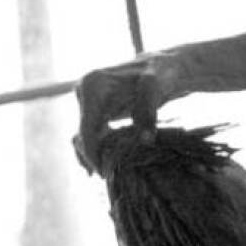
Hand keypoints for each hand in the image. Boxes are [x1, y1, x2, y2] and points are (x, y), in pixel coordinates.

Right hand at [73, 54, 177, 173]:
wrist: (162, 67)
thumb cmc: (159, 74)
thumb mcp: (155, 88)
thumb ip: (148, 111)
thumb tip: (145, 140)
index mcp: (92, 85)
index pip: (86, 128)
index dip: (93, 153)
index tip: (104, 173)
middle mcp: (84, 92)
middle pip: (82, 134)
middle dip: (93, 157)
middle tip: (109, 178)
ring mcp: (88, 101)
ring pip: (84, 136)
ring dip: (93, 156)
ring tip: (106, 175)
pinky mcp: (96, 110)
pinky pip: (91, 134)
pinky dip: (97, 149)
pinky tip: (105, 166)